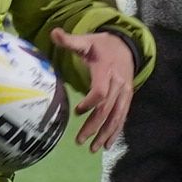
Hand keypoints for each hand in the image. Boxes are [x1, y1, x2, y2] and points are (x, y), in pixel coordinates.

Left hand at [56, 29, 138, 147]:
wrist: (126, 46)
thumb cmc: (101, 46)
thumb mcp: (86, 40)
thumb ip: (70, 41)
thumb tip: (53, 32)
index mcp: (106, 71)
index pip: (100, 91)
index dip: (89, 103)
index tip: (76, 111)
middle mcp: (118, 84)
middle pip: (107, 109)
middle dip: (94, 126)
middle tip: (79, 141)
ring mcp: (125, 93)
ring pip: (116, 117)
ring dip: (105, 134)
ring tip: (92, 148)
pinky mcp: (128, 99)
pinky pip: (123, 118)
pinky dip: (116, 132)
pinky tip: (107, 145)